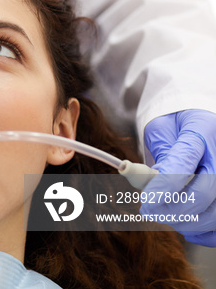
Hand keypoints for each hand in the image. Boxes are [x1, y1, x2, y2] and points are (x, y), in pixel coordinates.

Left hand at [142, 109, 215, 245]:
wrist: (197, 124)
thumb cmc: (175, 124)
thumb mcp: (162, 129)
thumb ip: (159, 154)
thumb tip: (149, 183)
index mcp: (201, 131)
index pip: (184, 163)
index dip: (164, 186)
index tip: (146, 201)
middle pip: (205, 193)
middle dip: (173, 208)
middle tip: (148, 211)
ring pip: (215, 213)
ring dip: (186, 222)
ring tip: (162, 215)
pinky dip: (203, 232)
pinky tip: (185, 227)